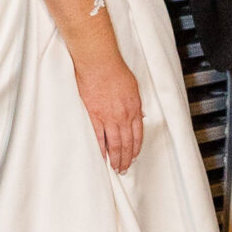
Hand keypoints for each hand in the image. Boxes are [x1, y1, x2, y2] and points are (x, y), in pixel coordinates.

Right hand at [73, 50, 143, 172]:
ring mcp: (107, 118)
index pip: (137, 135)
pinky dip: (100, 149)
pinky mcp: (93, 115)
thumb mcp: (133, 86)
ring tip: (115, 167)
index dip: (135, 148)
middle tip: (124, 168)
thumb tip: (139, 114)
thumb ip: (136, 103)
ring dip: (116, 158)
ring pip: (114, 144)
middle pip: (126, 143)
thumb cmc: (115, 70)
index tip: (133, 156)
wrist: (99, 63)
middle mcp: (123, 116)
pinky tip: (102, 157)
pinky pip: (98, 137)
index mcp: (134, 109)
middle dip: (126, 158)